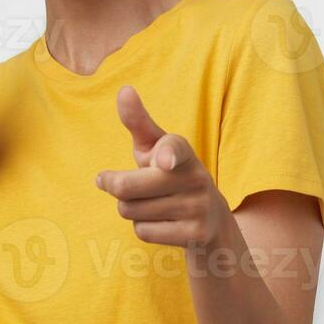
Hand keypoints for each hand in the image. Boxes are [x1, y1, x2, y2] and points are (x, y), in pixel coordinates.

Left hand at [94, 84, 229, 247]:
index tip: (163, 161)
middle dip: (114, 187)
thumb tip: (124, 89)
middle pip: (127, 188)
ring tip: (150, 203)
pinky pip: (143, 232)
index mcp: (182, 151)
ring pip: (131, 211)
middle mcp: (195, 177)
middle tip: (111, 183)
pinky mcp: (195, 234)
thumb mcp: (155, 148)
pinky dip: (143, 228)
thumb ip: (138, 122)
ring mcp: (197, 208)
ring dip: (130, 209)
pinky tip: (161, 222)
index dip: (166, 154)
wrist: (211, 219)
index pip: (173, 149)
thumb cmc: (170, 173)